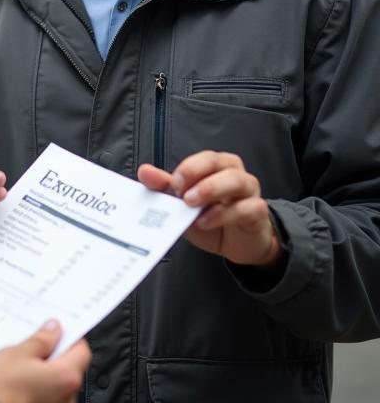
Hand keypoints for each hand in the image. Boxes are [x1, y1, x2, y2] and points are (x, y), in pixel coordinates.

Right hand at [0, 321, 89, 402]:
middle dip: (52, 360)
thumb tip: (53, 330)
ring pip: (56, 391)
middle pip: (69, 372)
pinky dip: (36, 398)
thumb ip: (41, 340)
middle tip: (28, 353)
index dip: (68, 338)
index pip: (81, 351)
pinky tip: (16, 392)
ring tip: (17, 375)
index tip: (54, 333)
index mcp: (66, 378)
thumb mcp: (17, 353)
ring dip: (43, 381)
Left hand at [137, 151, 282, 267]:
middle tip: (180, 191)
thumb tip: (144, 171)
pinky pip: (246, 208)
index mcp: (217, 166)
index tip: (173, 184)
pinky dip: (224, 214)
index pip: (204, 158)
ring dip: (211, 190)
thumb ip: (165, 187)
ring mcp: (250, 192)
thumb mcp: (183, 203)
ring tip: (191, 204)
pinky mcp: (258, 212)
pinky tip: (206, 222)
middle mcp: (235, 173)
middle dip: (197, 173)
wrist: (237, 244)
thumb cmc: (210, 217)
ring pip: (236, 180)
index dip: (188, 168)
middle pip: (220, 162)